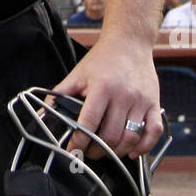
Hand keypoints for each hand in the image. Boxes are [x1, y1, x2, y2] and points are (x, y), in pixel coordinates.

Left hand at [52, 34, 161, 160]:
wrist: (130, 42)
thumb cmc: (102, 59)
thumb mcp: (78, 74)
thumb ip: (59, 95)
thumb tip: (41, 114)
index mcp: (102, 88)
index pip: (89, 123)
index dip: (79, 142)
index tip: (73, 150)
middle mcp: (123, 96)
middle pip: (111, 136)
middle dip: (97, 150)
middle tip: (89, 152)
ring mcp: (141, 101)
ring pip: (131, 138)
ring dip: (117, 153)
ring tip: (106, 152)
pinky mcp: (155, 103)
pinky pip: (154, 132)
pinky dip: (144, 147)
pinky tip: (132, 151)